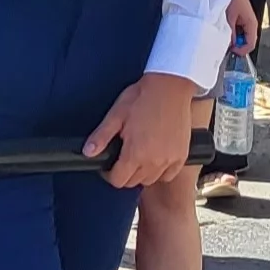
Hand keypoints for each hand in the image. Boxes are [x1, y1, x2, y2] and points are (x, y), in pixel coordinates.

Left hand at [83, 71, 202, 188]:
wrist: (170, 87)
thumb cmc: (142, 97)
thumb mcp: (116, 114)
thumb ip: (101, 136)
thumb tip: (88, 152)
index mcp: (135, 154)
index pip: (118, 181)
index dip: (109, 174)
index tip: (108, 164)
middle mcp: (153, 162)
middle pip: (133, 182)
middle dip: (124, 173)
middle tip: (122, 156)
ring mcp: (169, 160)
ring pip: (150, 180)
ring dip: (141, 173)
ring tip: (138, 155)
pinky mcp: (181, 156)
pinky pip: (167, 175)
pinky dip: (160, 171)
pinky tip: (155, 157)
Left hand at [226, 0, 258, 48]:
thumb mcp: (229, 18)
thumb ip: (231, 32)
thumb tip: (230, 44)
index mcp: (252, 25)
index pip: (251, 44)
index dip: (241, 50)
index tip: (232, 51)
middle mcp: (252, 25)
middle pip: (248, 42)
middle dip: (238, 46)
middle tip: (227, 45)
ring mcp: (248, 23)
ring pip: (244, 38)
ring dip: (236, 40)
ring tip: (226, 37)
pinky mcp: (244, 20)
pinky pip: (241, 32)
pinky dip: (235, 34)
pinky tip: (228, 31)